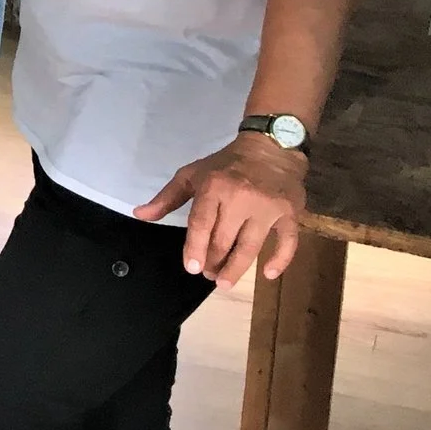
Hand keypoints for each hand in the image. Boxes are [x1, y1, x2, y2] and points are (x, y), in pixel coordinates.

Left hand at [135, 132, 308, 283]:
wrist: (271, 147)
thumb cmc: (226, 165)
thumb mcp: (192, 174)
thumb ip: (167, 197)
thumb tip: (139, 215)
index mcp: (214, 187)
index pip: (202, 223)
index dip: (195, 247)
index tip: (191, 267)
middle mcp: (241, 198)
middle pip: (224, 239)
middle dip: (214, 262)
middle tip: (209, 275)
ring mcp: (268, 207)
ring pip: (251, 246)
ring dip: (236, 268)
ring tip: (225, 282)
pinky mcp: (290, 212)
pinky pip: (288, 241)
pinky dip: (280, 260)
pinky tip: (267, 274)